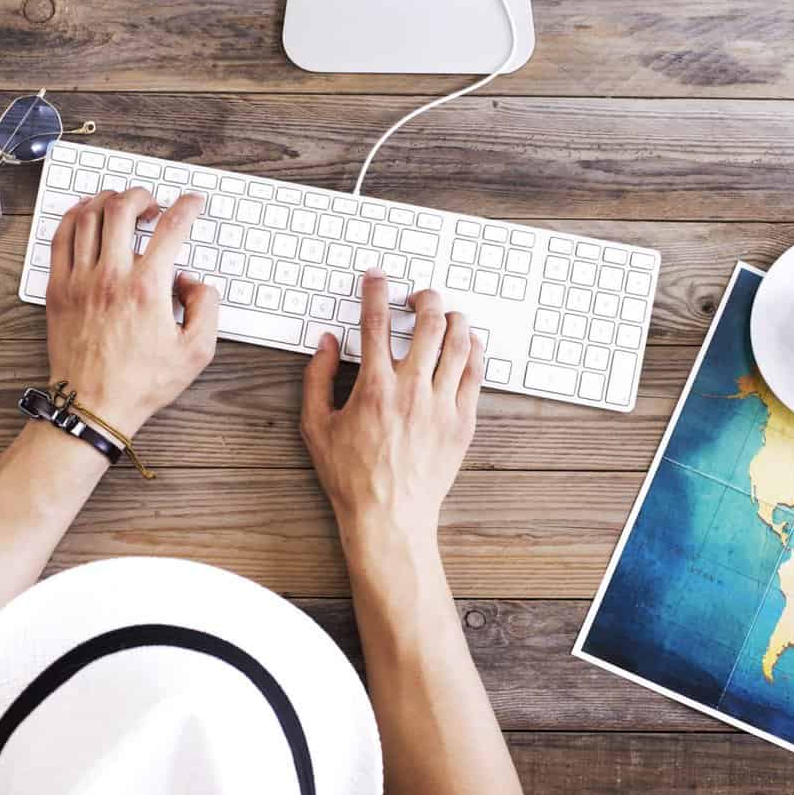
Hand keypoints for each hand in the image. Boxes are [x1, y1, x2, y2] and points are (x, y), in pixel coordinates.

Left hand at [45, 189, 218, 434]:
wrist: (93, 405)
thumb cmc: (140, 382)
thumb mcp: (196, 352)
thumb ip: (206, 308)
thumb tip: (193, 281)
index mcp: (148, 288)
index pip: (172, 228)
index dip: (187, 207)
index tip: (192, 203)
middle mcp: (111, 276)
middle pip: (123, 209)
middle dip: (142, 195)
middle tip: (153, 203)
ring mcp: (80, 280)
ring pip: (88, 217)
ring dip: (108, 200)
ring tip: (121, 204)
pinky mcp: (58, 289)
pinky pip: (60, 238)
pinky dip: (73, 217)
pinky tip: (85, 214)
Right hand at [300, 272, 482, 550]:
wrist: (389, 517)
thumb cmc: (352, 477)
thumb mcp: (317, 426)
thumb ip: (318, 379)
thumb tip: (326, 344)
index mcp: (374, 388)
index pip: (376, 323)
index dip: (375, 291)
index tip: (377, 278)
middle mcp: (412, 390)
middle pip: (429, 323)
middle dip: (425, 298)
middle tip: (418, 296)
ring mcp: (441, 406)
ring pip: (459, 343)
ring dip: (454, 318)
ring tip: (445, 314)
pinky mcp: (462, 422)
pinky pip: (476, 373)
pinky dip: (473, 350)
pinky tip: (467, 344)